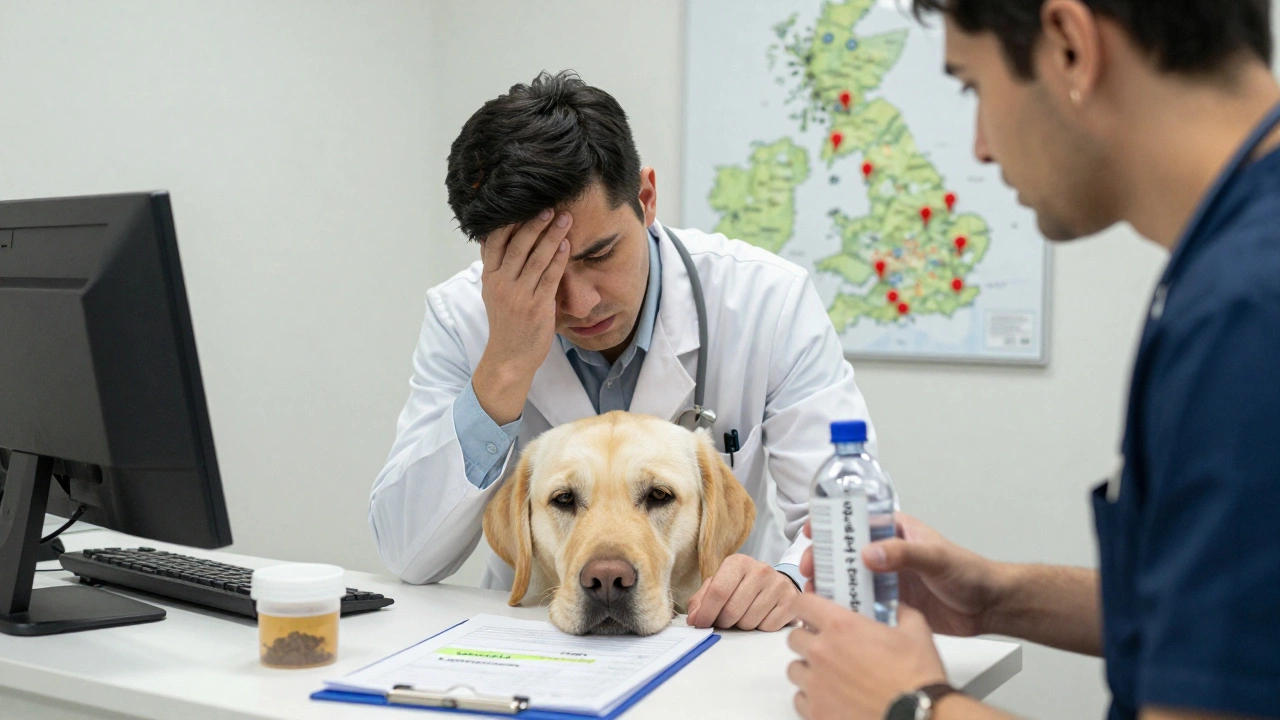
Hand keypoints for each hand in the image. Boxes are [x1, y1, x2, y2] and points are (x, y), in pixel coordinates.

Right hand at [472, 210, 572, 423]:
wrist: (509, 357)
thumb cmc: (506, 323)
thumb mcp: (493, 293)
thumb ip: (497, 267)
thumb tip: (497, 238)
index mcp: (489, 277)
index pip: (494, 241)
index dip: (509, 221)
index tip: (523, 204)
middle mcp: (501, 283)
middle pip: (517, 244)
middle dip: (534, 223)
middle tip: (549, 205)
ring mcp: (518, 295)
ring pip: (535, 257)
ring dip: (552, 235)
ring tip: (564, 218)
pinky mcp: (536, 306)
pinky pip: (549, 276)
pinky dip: (558, 259)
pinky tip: (567, 245)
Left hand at [685, 554, 797, 630]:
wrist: (777, 584)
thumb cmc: (743, 586)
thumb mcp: (720, 585)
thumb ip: (702, 600)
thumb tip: (694, 618)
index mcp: (738, 562)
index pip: (718, 591)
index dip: (706, 612)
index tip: (700, 624)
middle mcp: (760, 570)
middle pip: (732, 610)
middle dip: (723, 622)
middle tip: (725, 620)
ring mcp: (778, 585)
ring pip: (749, 622)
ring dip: (742, 625)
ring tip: (745, 614)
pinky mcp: (792, 601)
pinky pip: (768, 627)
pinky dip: (761, 628)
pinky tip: (762, 616)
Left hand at [787, 598, 944, 719]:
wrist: (918, 717)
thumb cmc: (916, 677)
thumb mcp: (916, 632)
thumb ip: (901, 612)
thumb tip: (897, 608)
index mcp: (841, 626)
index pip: (802, 603)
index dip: (806, 605)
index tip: (812, 612)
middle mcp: (821, 652)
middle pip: (794, 637)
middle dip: (809, 639)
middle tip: (829, 646)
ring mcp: (815, 684)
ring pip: (794, 669)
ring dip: (808, 668)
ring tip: (831, 675)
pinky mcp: (816, 712)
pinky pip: (799, 698)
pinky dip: (811, 697)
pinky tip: (831, 697)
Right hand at [800, 513, 1000, 636]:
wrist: (987, 606)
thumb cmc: (969, 572)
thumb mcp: (936, 557)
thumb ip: (904, 554)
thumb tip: (869, 554)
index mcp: (895, 531)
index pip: (856, 520)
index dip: (831, 522)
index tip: (812, 530)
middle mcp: (886, 553)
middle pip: (845, 551)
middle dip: (823, 558)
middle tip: (810, 569)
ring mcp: (886, 579)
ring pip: (849, 578)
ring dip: (830, 583)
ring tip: (815, 593)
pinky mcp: (889, 603)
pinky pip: (861, 603)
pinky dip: (846, 607)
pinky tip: (835, 613)